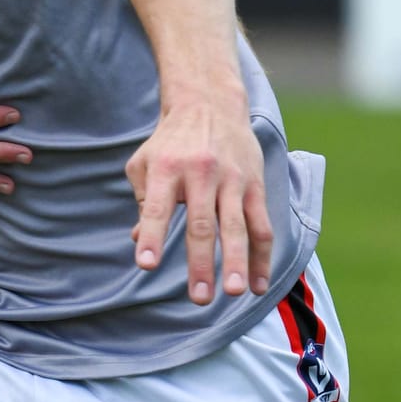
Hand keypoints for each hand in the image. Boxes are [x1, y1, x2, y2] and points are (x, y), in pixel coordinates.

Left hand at [127, 91, 272, 301]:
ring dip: (237, 263)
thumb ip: (143, 202)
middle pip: (202, 224)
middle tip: (199, 297)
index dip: (152, 236)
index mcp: (167, 169)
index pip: (157, 208)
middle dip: (201, 263)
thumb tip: (140, 240)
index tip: (146, 265)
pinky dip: (261, 256)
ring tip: (233, 293)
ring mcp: (232, 180)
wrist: (210, 104)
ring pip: (237, 227)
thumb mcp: (145, 163)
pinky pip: (261, 225)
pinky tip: (258, 284)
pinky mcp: (254, 185)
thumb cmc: (170, 142)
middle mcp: (201, 174)